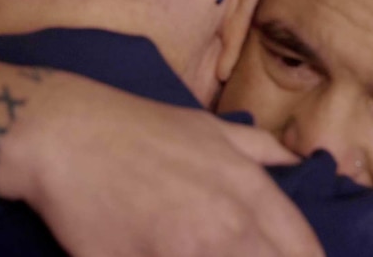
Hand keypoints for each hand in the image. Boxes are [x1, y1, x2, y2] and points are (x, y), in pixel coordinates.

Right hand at [0, 81, 323, 256]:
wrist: (68, 135)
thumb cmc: (144, 129)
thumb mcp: (213, 128)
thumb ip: (264, 150)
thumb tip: (303, 163)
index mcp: (250, 191)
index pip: (304, 249)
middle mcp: (229, 225)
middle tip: (240, 254)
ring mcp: (186, 250)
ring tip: (204, 252)